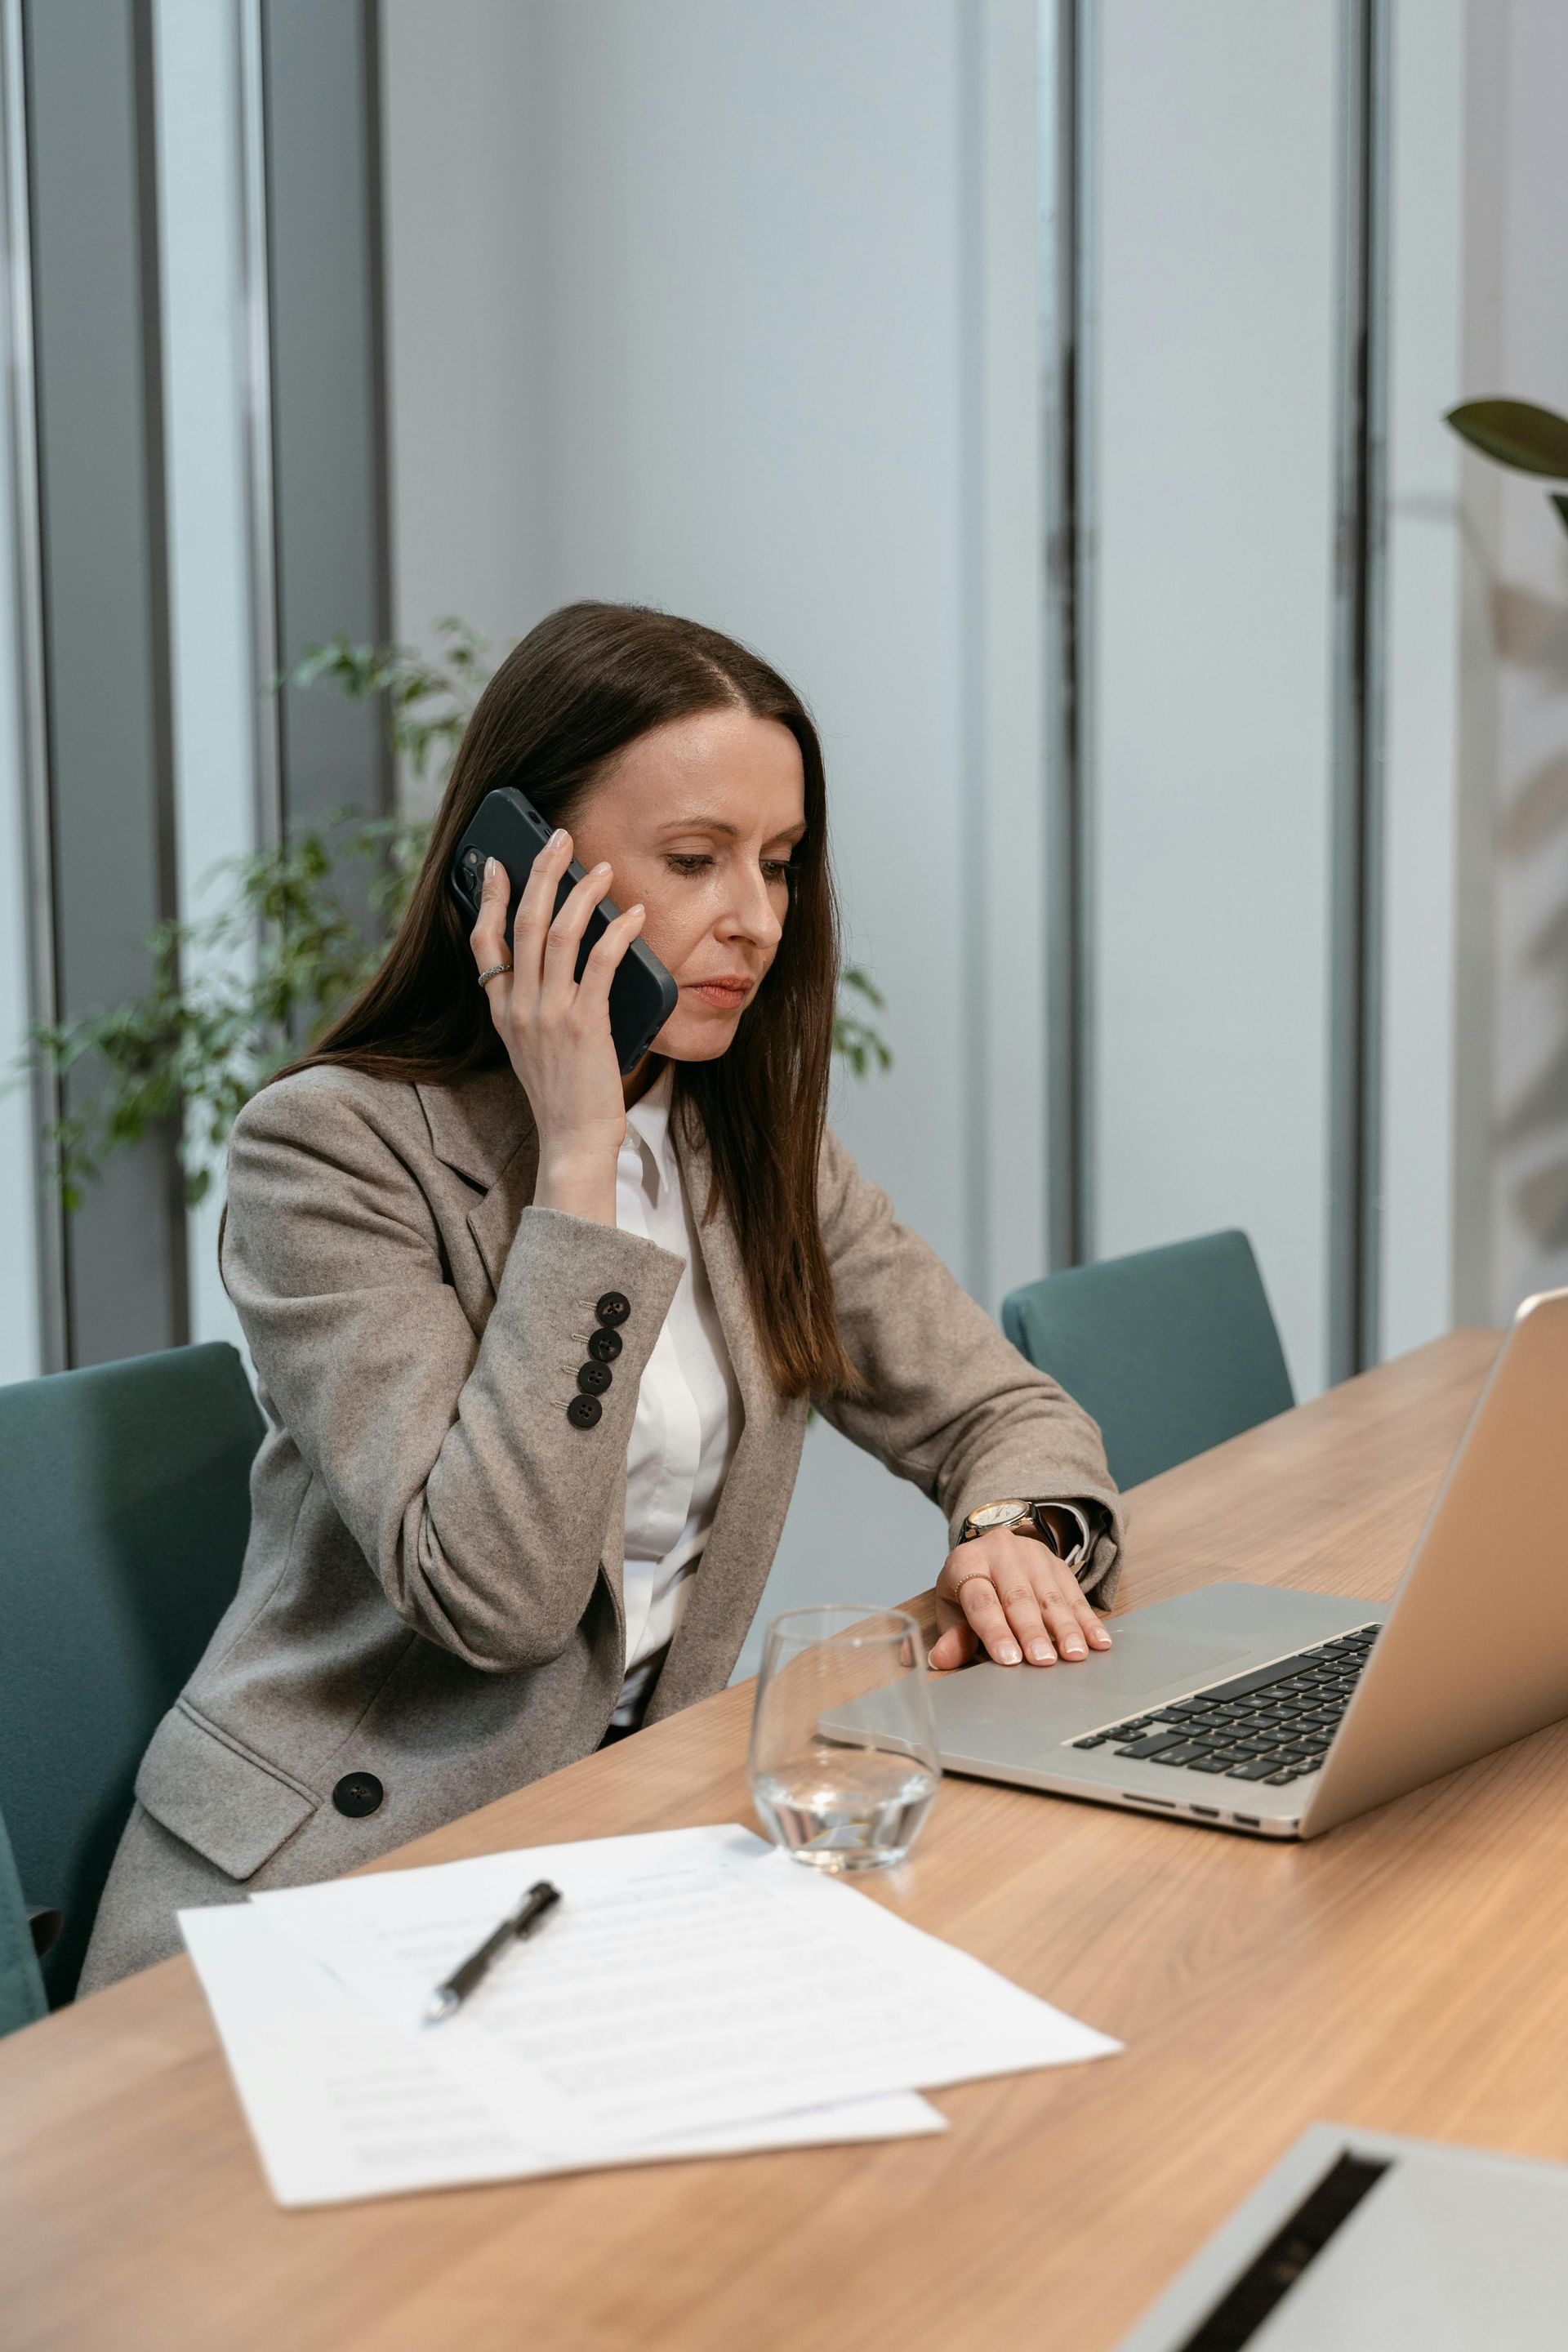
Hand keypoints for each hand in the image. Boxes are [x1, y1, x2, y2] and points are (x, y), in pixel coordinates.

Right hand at [469, 832, 647, 1222]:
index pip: (483, 943)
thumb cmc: (564, 1093)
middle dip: (541, 873)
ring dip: (582, 893)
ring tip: (602, 868)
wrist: (573, 1140)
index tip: (494, 862)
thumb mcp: (535, 1046)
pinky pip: (601, 963)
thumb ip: (537, 1005)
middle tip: (558, 838)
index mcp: (502, 1011)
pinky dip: (618, 932)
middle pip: (523, 922)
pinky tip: (635, 914)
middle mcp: (519, 1007)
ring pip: (559, 934)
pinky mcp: (585, 1024)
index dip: (487, 898)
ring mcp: (550, 1014)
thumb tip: (563, 957)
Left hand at [928, 1528, 1112, 1669]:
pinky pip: (1075, 1594)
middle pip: (1018, 1597)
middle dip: (1032, 1631)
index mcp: (967, 1563)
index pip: (982, 1600)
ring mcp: (1032, 1554)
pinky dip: (1087, 1620)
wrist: (991, 1548)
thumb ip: (952, 1636)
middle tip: (1043, 1660)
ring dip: (1065, 1628)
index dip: (995, 1630)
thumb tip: (941, 1659)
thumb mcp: (953, 1607)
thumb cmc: (970, 1587)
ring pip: (1050, 1595)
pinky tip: (1098, 1641)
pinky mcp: (1058, 1562)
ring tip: (1074, 1654)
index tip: (1009, 1658)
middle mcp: (1001, 1553)